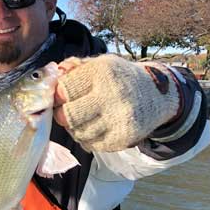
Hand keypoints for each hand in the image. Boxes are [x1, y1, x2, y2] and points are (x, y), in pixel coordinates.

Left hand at [53, 55, 180, 151]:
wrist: (157, 94)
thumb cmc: (120, 78)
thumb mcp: (101, 64)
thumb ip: (75, 67)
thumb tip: (53, 72)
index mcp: (103, 73)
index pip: (65, 89)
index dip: (57, 96)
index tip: (60, 96)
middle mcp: (112, 95)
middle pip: (68, 115)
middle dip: (62, 115)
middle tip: (65, 112)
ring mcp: (119, 119)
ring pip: (78, 133)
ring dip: (74, 128)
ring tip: (82, 119)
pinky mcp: (123, 137)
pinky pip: (91, 145)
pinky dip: (86, 139)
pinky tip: (93, 128)